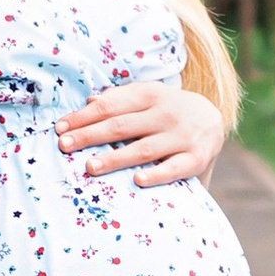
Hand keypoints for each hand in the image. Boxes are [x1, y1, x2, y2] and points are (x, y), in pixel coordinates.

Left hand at [56, 81, 227, 189]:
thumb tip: (89, 102)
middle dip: (90, 136)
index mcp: (150, 95)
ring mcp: (181, 137)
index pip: (110, 106)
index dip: (84, 117)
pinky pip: (174, 169)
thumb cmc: (169, 110)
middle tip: (65, 146)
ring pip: (144, 148)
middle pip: (121, 126)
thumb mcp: (148, 96)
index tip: (60, 129)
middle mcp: (165, 114)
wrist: (214, 120)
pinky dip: (156, 174)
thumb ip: (120, 98)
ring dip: (116, 158)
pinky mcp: (195, 159)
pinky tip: (138, 180)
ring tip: (91, 166)